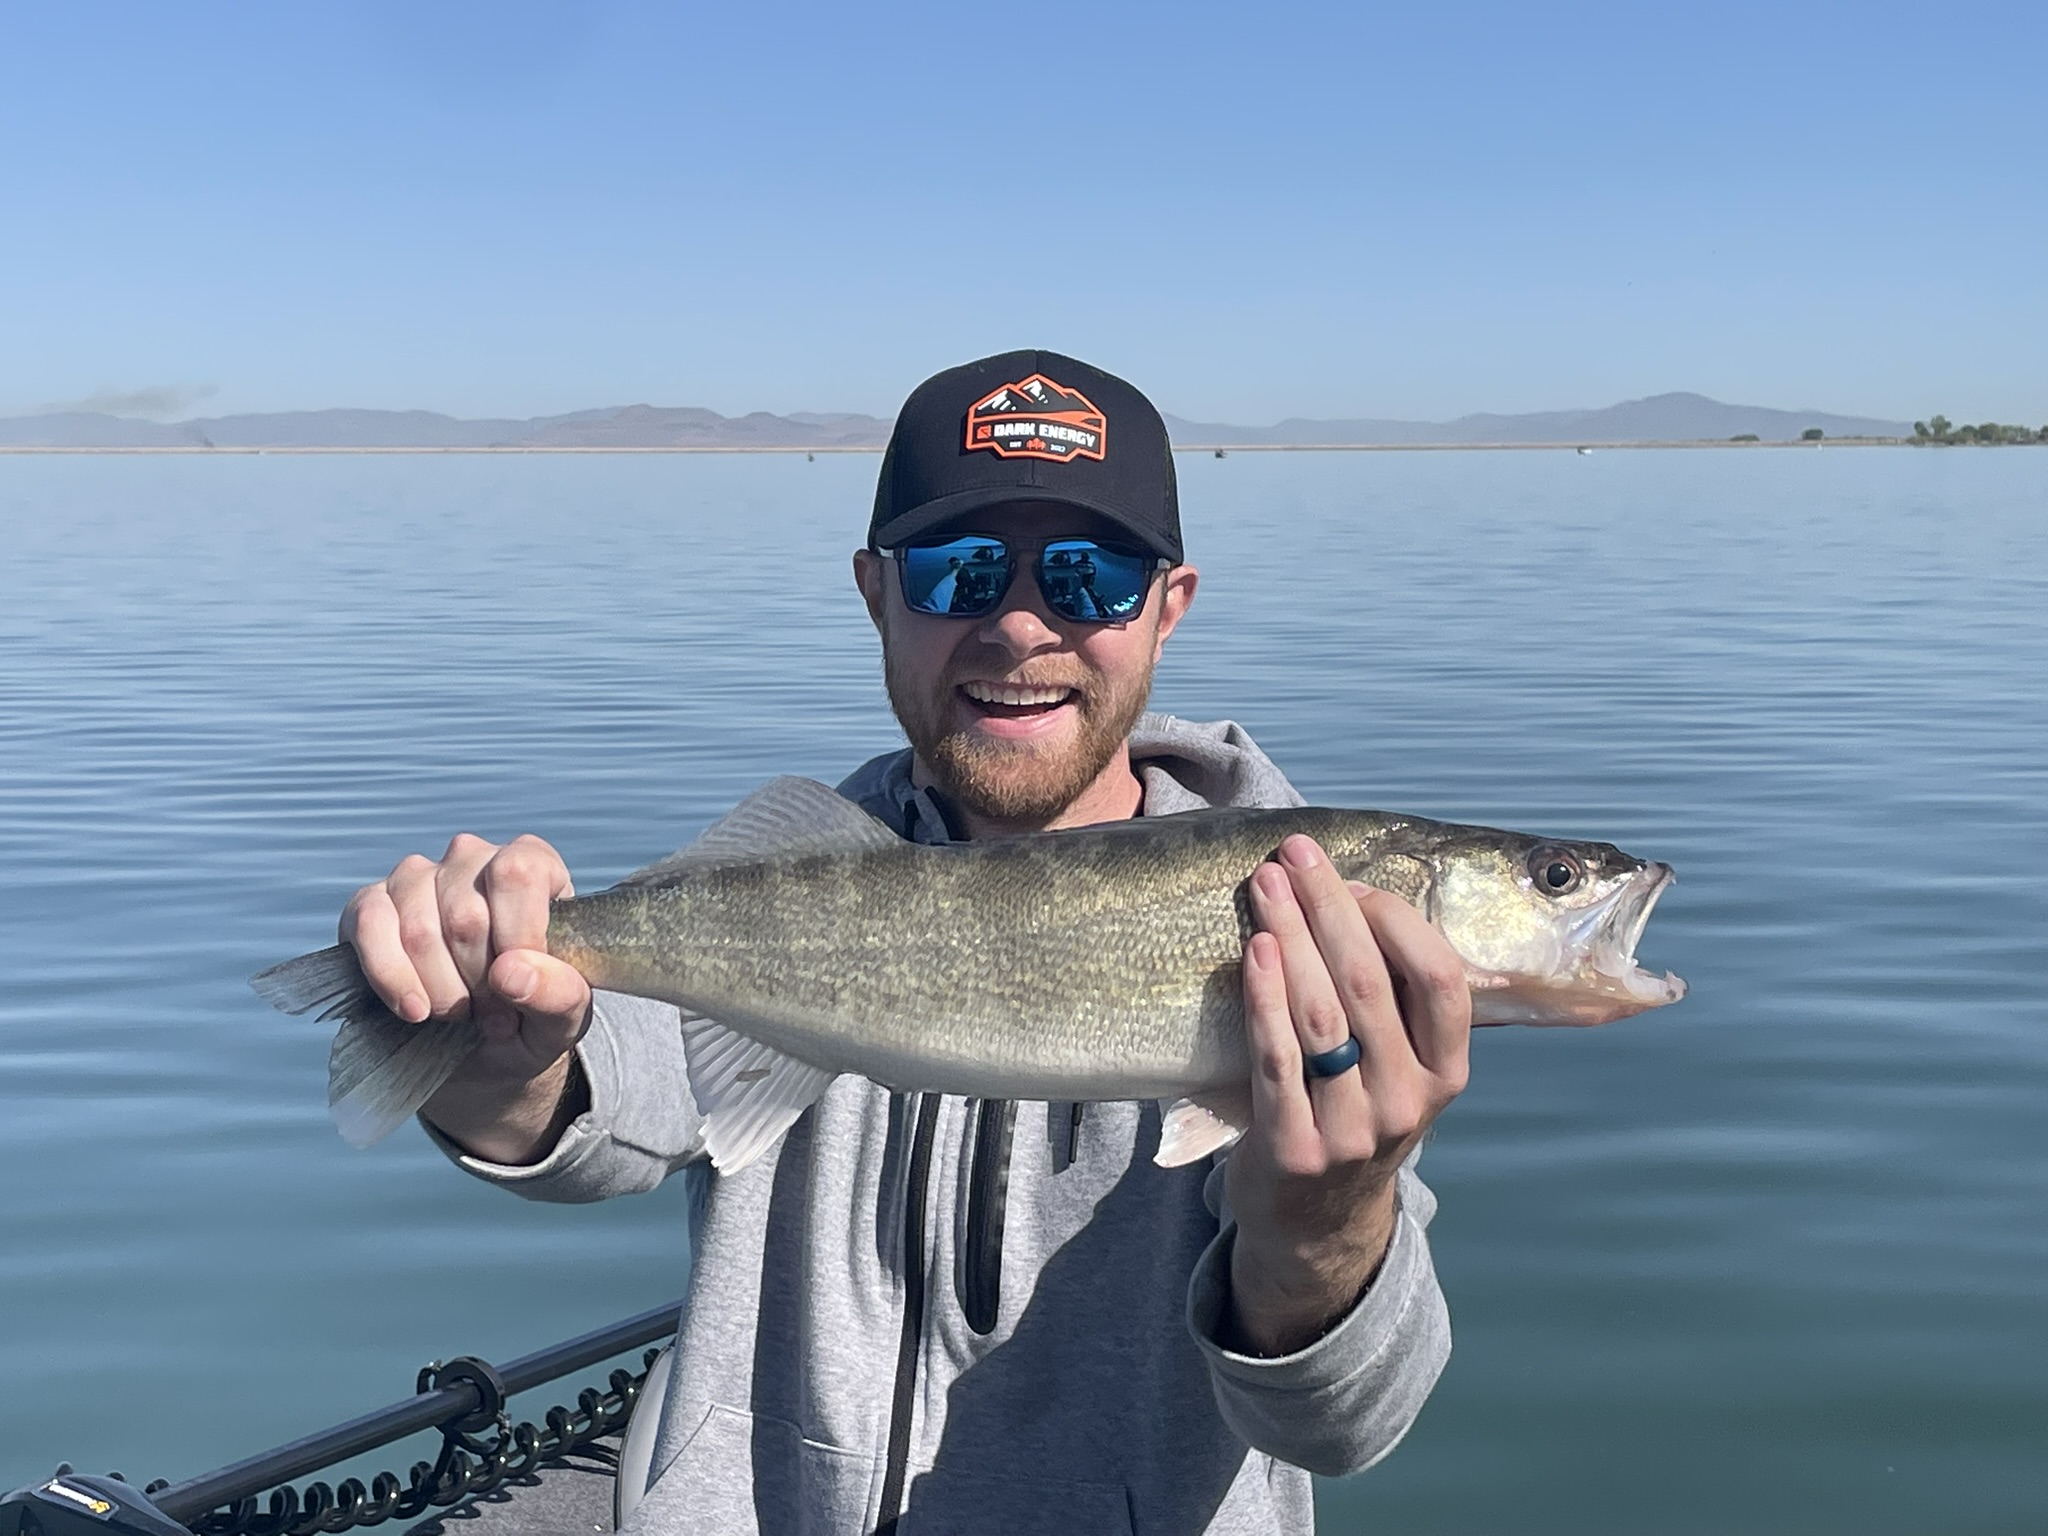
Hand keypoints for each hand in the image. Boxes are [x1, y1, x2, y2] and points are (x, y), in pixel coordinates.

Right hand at [340, 833, 590, 1162]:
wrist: (480, 1048)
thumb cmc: (531, 1017)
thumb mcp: (564, 1017)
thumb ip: (558, 994)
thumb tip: (510, 972)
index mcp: (532, 865)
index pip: (517, 873)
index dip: (517, 938)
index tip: (518, 988)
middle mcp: (472, 858)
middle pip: (466, 914)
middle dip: (478, 983)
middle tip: (494, 1017)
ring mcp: (416, 876)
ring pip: (419, 930)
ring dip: (440, 990)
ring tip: (461, 1014)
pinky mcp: (369, 904)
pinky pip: (369, 925)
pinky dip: (391, 977)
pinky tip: (414, 1009)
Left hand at [1222, 834, 1470, 1354]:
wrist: (1316, 1221)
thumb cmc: (1353, 1112)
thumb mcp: (1398, 1067)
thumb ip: (1392, 1000)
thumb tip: (1348, 891)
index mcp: (1446, 1072)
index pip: (1442, 979)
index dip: (1395, 920)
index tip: (1348, 881)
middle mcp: (1409, 1100)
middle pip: (1372, 984)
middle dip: (1330, 909)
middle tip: (1294, 856)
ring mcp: (1353, 1129)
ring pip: (1323, 1015)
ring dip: (1291, 939)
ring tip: (1264, 887)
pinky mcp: (1294, 1149)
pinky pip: (1277, 1057)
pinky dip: (1265, 997)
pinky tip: (1254, 951)